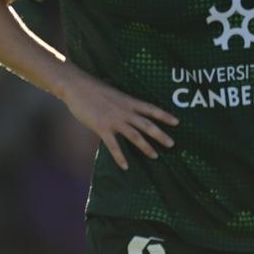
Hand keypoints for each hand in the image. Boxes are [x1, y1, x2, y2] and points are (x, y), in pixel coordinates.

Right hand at [61, 72, 177, 170]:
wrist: (76, 86)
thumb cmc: (91, 88)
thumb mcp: (111, 93)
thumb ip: (120, 103)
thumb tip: (124, 109)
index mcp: (128, 101)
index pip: (151, 109)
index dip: (164, 115)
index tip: (177, 122)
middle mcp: (125, 111)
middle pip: (147, 124)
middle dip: (160, 135)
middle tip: (172, 144)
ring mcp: (114, 120)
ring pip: (135, 136)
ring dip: (146, 147)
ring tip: (155, 156)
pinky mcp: (102, 127)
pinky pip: (113, 145)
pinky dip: (120, 157)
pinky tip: (125, 166)